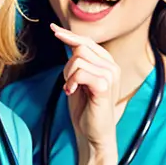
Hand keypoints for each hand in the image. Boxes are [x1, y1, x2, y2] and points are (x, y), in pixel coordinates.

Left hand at [51, 23, 119, 158]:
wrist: (93, 135)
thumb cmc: (86, 109)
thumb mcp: (80, 81)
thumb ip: (79, 63)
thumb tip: (69, 42)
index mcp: (108, 63)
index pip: (86, 41)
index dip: (69, 35)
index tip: (53, 29)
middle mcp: (112, 66)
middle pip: (80, 47)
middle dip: (67, 65)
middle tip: (69, 83)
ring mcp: (110, 75)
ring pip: (78, 59)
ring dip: (68, 76)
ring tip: (72, 90)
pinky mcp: (104, 86)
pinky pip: (80, 72)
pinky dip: (71, 82)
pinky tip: (72, 92)